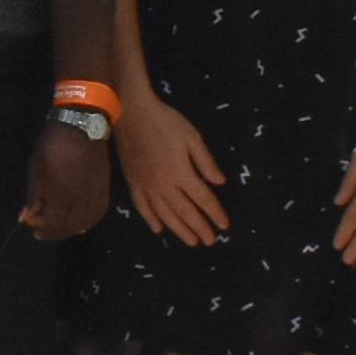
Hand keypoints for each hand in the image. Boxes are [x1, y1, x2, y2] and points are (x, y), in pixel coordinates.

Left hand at [21, 122, 110, 239]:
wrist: (82, 126)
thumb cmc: (53, 145)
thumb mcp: (36, 167)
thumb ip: (33, 195)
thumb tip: (26, 217)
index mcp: (61, 193)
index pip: (54, 223)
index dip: (42, 228)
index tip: (32, 224)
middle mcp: (80, 198)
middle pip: (69, 226)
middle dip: (53, 231)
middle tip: (42, 229)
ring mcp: (95, 194)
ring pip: (85, 223)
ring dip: (69, 229)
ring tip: (58, 226)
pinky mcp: (104, 189)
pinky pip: (98, 213)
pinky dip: (87, 222)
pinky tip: (79, 221)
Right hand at [113, 94, 226, 243]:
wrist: (131, 113)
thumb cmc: (165, 122)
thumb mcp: (192, 137)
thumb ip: (206, 162)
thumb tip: (220, 183)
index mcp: (181, 173)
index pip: (203, 198)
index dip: (215, 213)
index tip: (224, 225)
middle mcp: (164, 185)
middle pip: (185, 211)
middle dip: (200, 227)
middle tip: (210, 241)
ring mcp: (146, 186)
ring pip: (165, 215)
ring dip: (179, 229)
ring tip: (191, 241)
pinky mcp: (133, 183)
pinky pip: (143, 207)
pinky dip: (151, 220)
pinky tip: (159, 230)